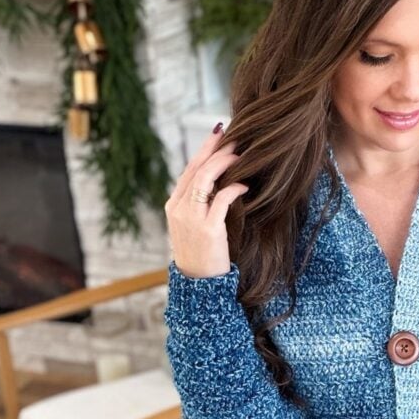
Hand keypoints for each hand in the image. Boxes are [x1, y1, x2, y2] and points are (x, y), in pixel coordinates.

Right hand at [164, 123, 247, 278]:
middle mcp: (179, 208)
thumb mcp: (193, 226)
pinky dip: (234, 188)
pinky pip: (221, 200)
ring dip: (225, 164)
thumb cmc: (201, 254)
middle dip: (216, 150)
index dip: (204, 149)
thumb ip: (199, 205)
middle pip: (197, 169)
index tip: (218, 134)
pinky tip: (245, 185)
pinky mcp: (208, 229)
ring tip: (241, 157)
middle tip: (235, 138)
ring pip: (206, 179)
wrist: (198, 284)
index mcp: (173, 205)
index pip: (189, 169)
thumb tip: (218, 183)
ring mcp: (191, 218)